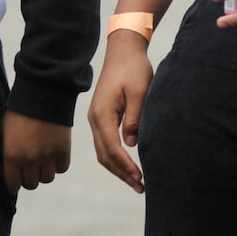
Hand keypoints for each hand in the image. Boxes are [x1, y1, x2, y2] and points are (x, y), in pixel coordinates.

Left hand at [2, 110, 70, 192]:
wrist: (42, 91)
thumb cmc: (20, 109)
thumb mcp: (6, 131)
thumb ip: (9, 151)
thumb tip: (11, 168)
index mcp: (12, 155)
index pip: (12, 185)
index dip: (14, 182)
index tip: (16, 177)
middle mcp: (29, 159)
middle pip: (31, 184)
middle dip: (30, 176)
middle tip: (30, 166)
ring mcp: (48, 155)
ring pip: (47, 178)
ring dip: (44, 171)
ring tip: (43, 158)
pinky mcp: (63, 149)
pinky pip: (62, 168)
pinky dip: (59, 163)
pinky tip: (54, 152)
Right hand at [87, 30, 152, 192]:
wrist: (123, 50)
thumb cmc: (134, 68)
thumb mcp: (139, 92)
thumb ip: (135, 118)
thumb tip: (132, 144)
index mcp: (102, 113)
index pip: (112, 148)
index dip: (125, 166)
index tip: (140, 178)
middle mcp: (95, 118)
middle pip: (104, 155)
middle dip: (121, 173)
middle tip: (141, 187)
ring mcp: (96, 118)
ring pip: (103, 152)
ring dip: (118, 168)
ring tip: (136, 181)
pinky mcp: (101, 116)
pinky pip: (105, 143)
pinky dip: (115, 157)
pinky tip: (128, 164)